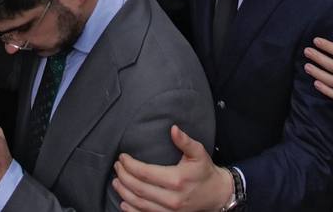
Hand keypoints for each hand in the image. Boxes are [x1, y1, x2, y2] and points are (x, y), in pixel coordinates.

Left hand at [112, 125, 232, 211]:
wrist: (217, 194)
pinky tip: (124, 202)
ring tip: (116, 181)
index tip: (122, 157)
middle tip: (117, 167)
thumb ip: (185, 141)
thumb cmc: (205, 171)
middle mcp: (171, 198)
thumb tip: (173, 129)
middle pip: (139, 188)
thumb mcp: (198, 152)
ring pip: (139, 203)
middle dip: (124, 177)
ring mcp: (169, 211)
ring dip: (124, 193)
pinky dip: (131, 210)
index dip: (130, 165)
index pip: (145, 173)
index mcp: (177, 180)